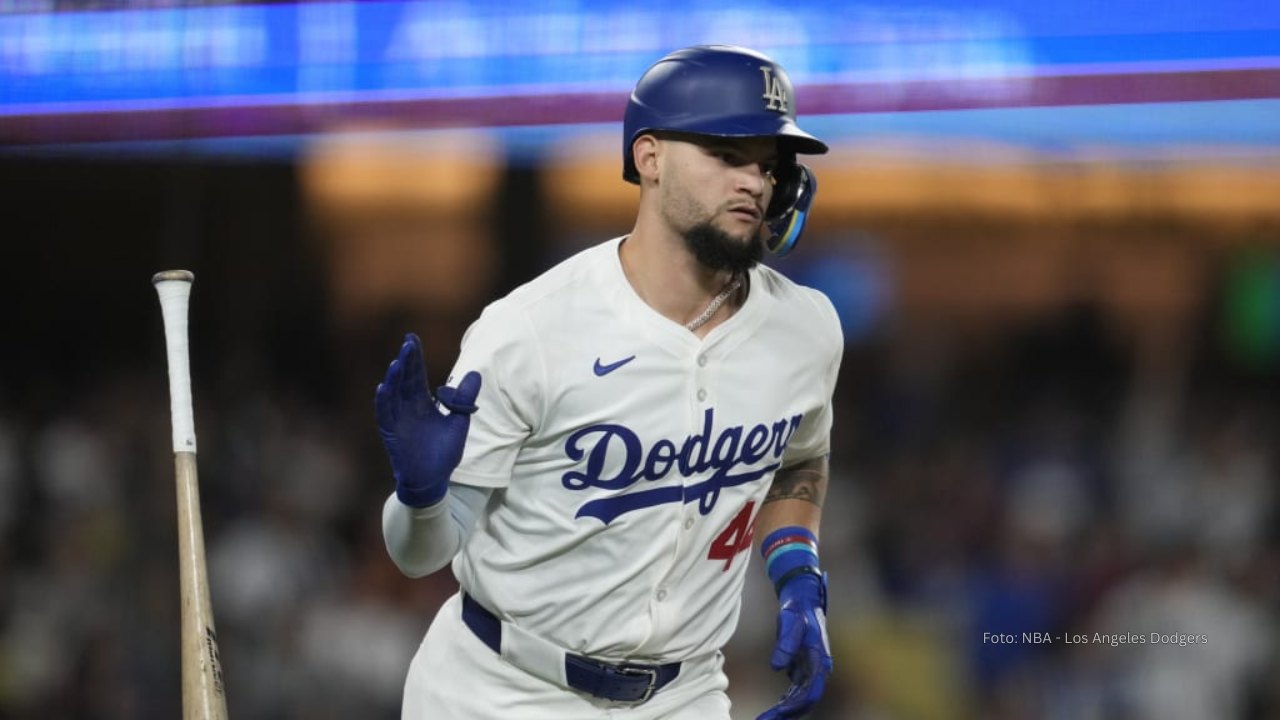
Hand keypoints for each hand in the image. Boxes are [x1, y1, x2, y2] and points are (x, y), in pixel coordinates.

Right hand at [375, 333, 480, 507]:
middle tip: (408, 343)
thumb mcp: (459, 422)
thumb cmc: (443, 453)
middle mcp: (407, 408)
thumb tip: (475, 373)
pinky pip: (385, 416)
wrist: (433, 481)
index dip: (415, 357)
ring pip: (393, 395)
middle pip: (405, 380)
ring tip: (397, 363)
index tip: (412, 338)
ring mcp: (398, 421)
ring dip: (394, 379)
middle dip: (406, 361)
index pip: (416, 374)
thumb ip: (464, 399)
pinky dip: (383, 402)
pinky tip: (383, 387)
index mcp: (422, 403)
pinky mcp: (392, 435)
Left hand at [757, 571, 831, 719]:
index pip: (811, 692)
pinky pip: (795, 691)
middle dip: (787, 714)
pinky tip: (773, 710)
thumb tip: (776, 668)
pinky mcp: (802, 668)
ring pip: (800, 698)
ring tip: (765, 719)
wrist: (802, 599)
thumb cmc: (797, 609)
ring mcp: (810, 670)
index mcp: (819, 660)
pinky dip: (785, 702)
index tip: (777, 714)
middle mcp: (818, 669)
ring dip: (785, 711)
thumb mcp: (789, 621)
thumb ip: (785, 644)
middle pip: (805, 700)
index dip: (795, 706)